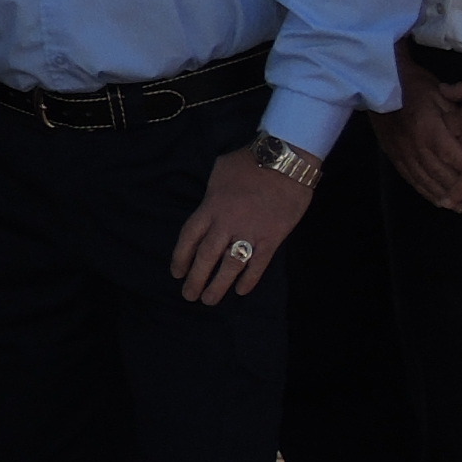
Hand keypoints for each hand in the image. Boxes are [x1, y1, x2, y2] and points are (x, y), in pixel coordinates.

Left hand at [168, 149, 313, 306]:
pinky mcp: (272, 238)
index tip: (176, 273)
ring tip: (209, 300)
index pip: (189, 238)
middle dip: (195, 279)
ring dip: (218, 286)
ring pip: (229, 266)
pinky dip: (249, 280)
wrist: (285, 161)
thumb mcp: (219, 171)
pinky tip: (240, 291)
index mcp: (210, 207)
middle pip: (206, 257)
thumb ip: (211, 193)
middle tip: (189, 296)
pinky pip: (258, 265)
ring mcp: (249, 233)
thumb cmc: (249, 161)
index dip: (180, 258)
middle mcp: (226, 224)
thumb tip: (207, 206)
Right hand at [376, 47, 461, 207]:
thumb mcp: (439, 94)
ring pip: (425, 180)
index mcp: (430, 130)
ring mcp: (402, 152)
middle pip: (441, 174)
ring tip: (459, 208)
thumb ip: (456, 117)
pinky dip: (424, 190)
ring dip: (443, 196)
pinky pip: (410, 177)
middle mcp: (416, 146)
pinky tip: (436, 199)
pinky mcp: (394, 155)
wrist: (378, 82)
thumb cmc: (414, 84)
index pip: (454, 157)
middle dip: (460, 192)